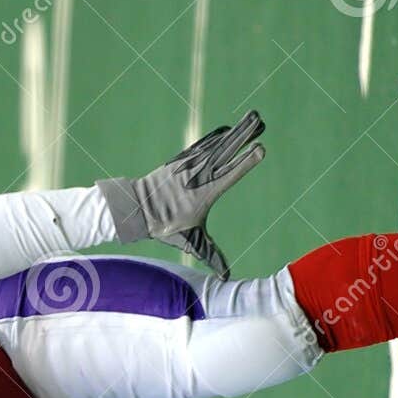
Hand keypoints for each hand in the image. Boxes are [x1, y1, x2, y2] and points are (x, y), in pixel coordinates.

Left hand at [97, 110, 264, 278]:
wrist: (136, 209)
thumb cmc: (165, 226)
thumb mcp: (190, 242)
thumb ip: (211, 256)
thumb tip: (227, 279)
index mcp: (205, 193)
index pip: (231, 174)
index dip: (246, 162)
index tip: (262, 149)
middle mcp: (199, 175)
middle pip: (226, 152)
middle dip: (245, 136)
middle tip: (261, 120)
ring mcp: (190, 165)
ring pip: (217, 145)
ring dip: (235, 132)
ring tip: (253, 118)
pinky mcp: (181, 161)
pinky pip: (202, 145)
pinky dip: (215, 136)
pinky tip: (227, 129)